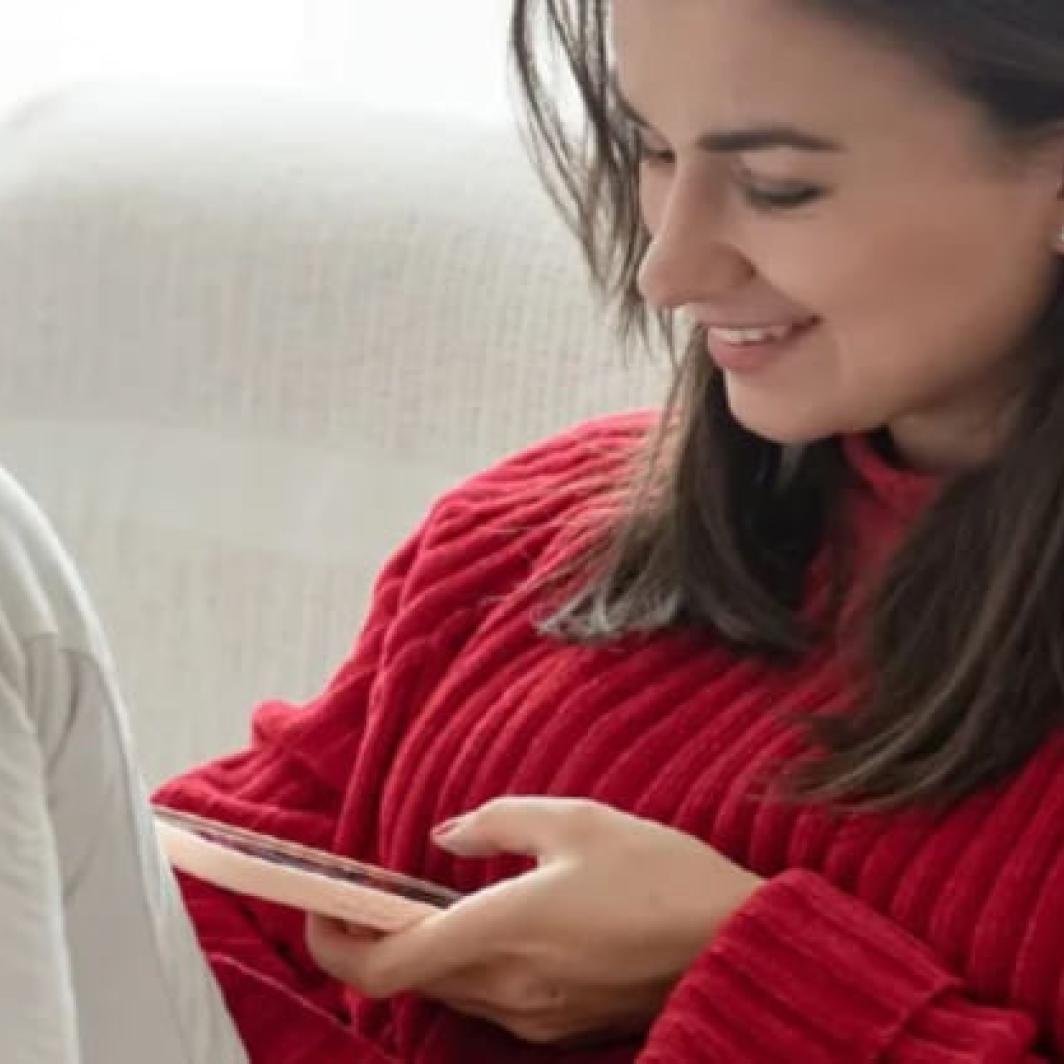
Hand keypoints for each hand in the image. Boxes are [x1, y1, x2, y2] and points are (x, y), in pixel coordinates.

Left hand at [306, 797, 762, 1045]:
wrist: (734, 941)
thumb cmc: (658, 873)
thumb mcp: (576, 820)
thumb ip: (497, 822)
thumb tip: (447, 835)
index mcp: (502, 931)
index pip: (383, 966)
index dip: (333, 945)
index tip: (320, 908)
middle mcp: (508, 988)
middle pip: (410, 979)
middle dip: (381, 938)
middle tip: (381, 890)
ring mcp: (535, 1016)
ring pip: (450, 989)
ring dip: (429, 949)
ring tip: (446, 897)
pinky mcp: (561, 1026)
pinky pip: (492, 1000)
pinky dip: (472, 964)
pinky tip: (503, 923)